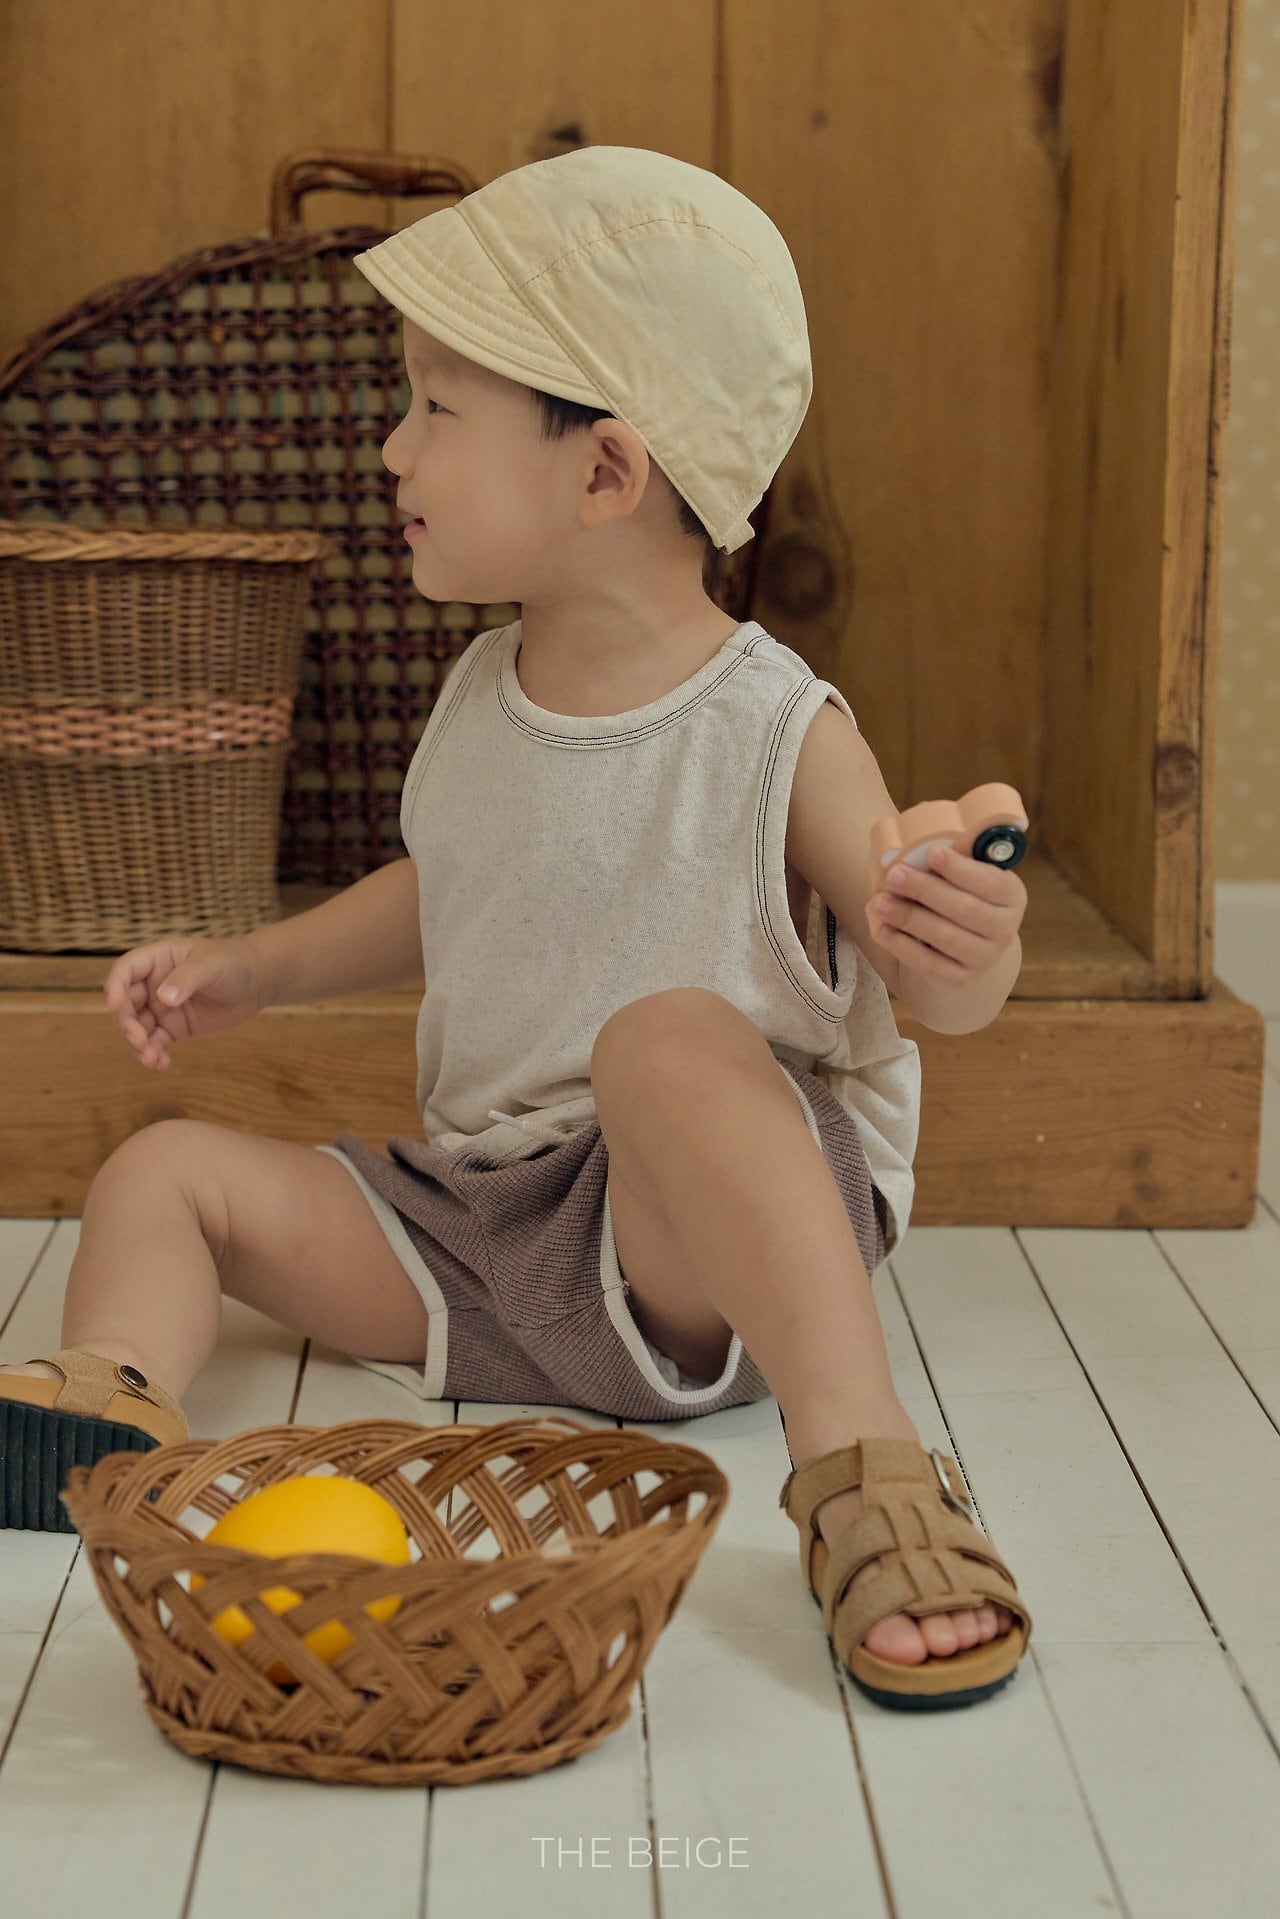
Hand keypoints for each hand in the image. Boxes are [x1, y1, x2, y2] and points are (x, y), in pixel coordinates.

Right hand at [103, 936, 273, 1069]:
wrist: (258, 981)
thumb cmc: (233, 962)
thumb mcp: (211, 965)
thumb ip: (187, 979)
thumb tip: (164, 998)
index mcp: (157, 959)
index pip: (125, 970)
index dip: (115, 986)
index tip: (114, 1006)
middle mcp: (153, 983)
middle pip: (126, 1004)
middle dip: (127, 1024)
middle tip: (139, 1041)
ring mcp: (162, 1007)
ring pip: (138, 1028)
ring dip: (138, 1045)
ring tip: (151, 1059)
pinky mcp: (174, 1028)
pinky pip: (156, 1043)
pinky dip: (154, 1054)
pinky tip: (162, 1064)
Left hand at [868, 843, 1026, 983]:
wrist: (962, 945)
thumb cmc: (956, 894)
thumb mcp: (962, 873)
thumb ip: (950, 859)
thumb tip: (916, 846)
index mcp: (1011, 894)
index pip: (990, 882)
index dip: (961, 868)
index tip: (932, 852)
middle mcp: (1004, 928)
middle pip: (963, 908)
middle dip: (924, 890)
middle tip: (893, 875)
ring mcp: (985, 957)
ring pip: (945, 936)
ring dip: (908, 917)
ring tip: (878, 902)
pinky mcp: (960, 979)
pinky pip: (929, 964)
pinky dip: (904, 947)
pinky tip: (883, 931)